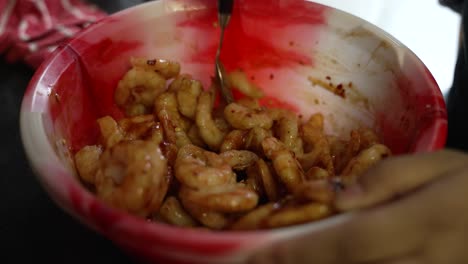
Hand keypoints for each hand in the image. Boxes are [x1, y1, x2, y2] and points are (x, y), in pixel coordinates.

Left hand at [249, 150, 467, 262]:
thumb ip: (382, 180)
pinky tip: (310, 260)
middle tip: (246, 263)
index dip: (294, 253)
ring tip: (266, 261)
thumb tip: (330, 197)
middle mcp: (419, 263)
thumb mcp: (435, 166)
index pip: (343, 244)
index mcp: (421, 223)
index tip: (251, 255)